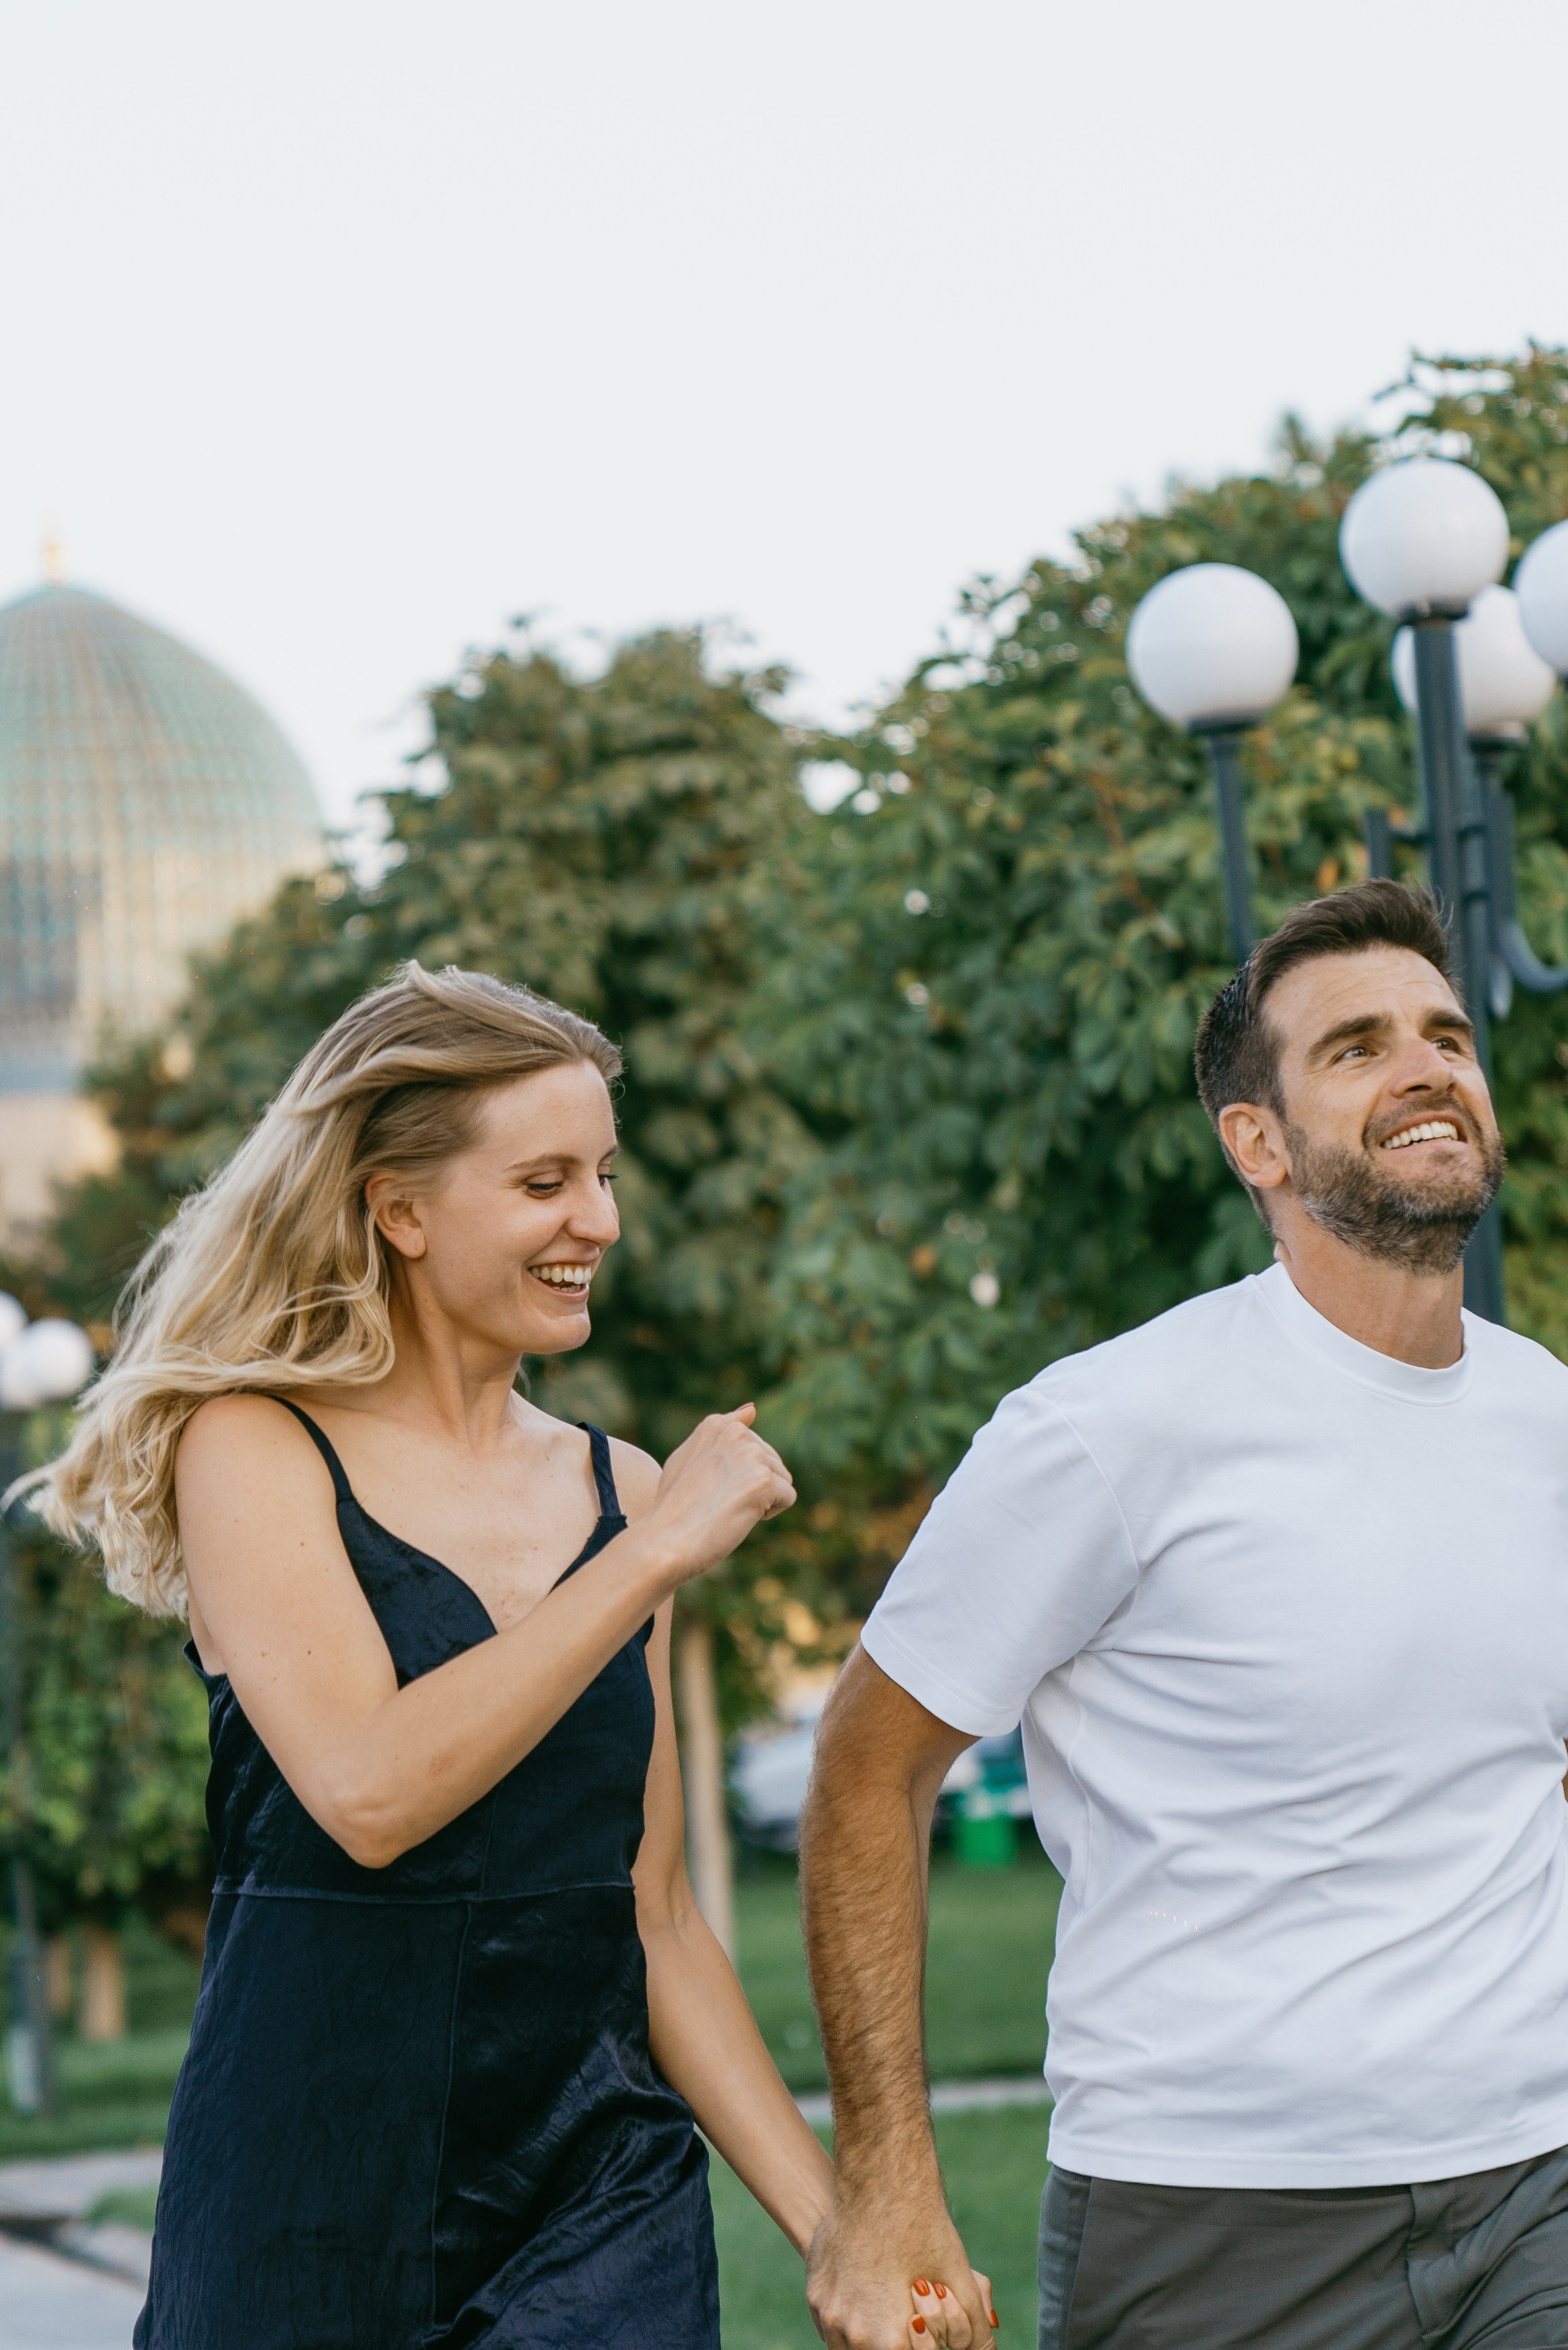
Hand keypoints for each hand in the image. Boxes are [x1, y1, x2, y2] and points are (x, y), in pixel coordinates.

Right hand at [637, 1405, 794, 1589]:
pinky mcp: (764, 1481)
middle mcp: (735, 1432)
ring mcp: (751, 1455)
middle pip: (771, 1463)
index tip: (709, 1488)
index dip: (736, 1476)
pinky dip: (768, 1513)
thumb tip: (753, 1408)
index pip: (753, 1449)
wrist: (663, 1543)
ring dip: (762, 1500)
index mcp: (716, 1425)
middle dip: (752, 1487)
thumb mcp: (689, 1459)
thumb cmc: (673, 1509)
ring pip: (782, 1480)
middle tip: (716, 1502)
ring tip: (726, 1508)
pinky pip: (787, 1497)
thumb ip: (721, 1433)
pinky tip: (738, 1517)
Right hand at [807, 2195, 994, 2349]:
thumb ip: (975, 2330)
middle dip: (893, 2347)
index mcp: (889, 2339)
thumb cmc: (924, 2231)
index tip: (918, 2332)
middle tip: (904, 2325)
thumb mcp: (961, 2281)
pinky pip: (828, 2328)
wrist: (879, 2182)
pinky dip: (846, 2325)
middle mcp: (853, 2332)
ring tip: (885, 2319)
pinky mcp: (814, 2293)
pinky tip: (865, 2303)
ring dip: (866, 2342)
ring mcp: (828, 2312)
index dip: (919, 2349)